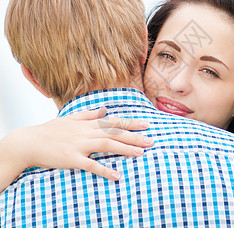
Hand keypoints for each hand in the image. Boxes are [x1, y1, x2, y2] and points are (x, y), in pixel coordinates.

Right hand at [1, 107, 152, 182]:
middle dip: (134, 136)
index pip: (113, 121)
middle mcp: (87, 132)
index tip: (146, 124)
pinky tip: (117, 175)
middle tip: (151, 141)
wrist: (30, 142)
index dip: (130, 123)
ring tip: (141, 153)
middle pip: (115, 133)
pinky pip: (91, 165)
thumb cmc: (51, 130)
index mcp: (87, 123)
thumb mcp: (70, 118)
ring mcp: (80, 145)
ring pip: (107, 145)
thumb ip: (88, 114)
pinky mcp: (72, 158)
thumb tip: (103, 109)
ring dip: (125, 149)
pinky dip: (104, 170)